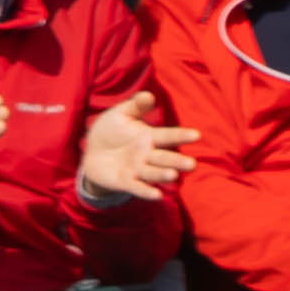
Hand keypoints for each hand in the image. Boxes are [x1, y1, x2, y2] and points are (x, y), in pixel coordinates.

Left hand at [73, 87, 195, 202]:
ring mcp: (137, 169)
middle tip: (192, 164)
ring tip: (173, 175)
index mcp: (149, 137)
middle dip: (177, 161)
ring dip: (163, 175)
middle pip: (165, 158)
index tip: (197, 135)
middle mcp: (147, 155)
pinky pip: (137, 187)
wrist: (92, 152)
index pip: (168, 136)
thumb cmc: (111, 131)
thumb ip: (135, 106)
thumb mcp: (120, 115)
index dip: (181, 135)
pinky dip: (146, 191)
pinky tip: (157, 195)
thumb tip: (149, 94)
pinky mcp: (125, 181)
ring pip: (153, 173)